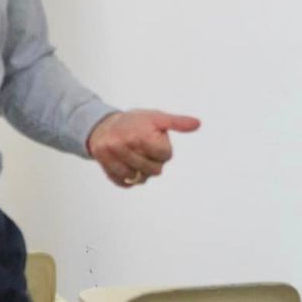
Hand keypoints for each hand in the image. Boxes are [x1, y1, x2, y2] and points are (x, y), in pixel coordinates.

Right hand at [86, 109, 200, 188]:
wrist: (103, 126)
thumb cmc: (134, 122)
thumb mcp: (157, 117)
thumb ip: (177, 122)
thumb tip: (197, 124)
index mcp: (140, 134)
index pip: (166, 156)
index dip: (163, 150)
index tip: (154, 141)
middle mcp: (123, 145)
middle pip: (154, 170)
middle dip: (154, 162)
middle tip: (145, 150)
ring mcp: (112, 157)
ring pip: (139, 178)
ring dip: (142, 171)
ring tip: (137, 157)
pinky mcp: (105, 167)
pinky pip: (125, 183)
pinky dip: (130, 179)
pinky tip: (128, 166)